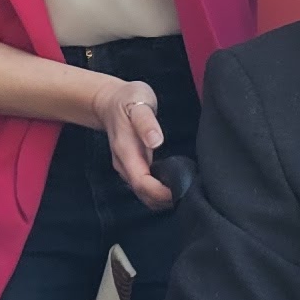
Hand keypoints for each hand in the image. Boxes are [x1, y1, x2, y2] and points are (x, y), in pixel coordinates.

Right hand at [92, 76, 175, 210]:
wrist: (109, 100)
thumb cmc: (127, 100)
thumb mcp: (138, 103)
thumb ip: (146, 122)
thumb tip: (156, 141)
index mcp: (125, 152)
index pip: (142, 183)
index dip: (161, 192)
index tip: (181, 190)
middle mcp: (124, 164)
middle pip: (143, 194)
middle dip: (164, 199)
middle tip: (190, 193)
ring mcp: (127, 167)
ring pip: (143, 193)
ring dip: (162, 198)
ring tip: (185, 191)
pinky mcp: (132, 166)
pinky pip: (144, 186)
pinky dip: (159, 192)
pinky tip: (174, 185)